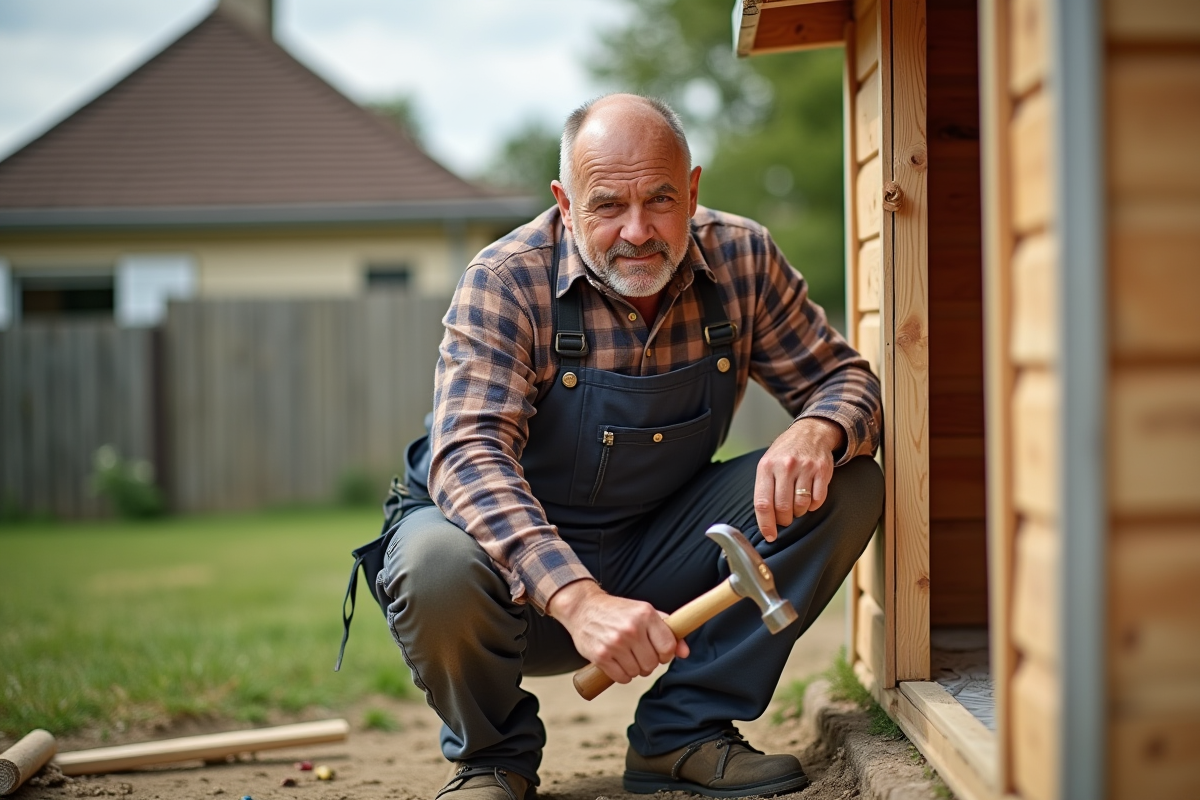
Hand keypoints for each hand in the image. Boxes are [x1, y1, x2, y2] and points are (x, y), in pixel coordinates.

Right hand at [547, 580, 688, 683]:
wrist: (583, 608)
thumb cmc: (619, 612)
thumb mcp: (645, 613)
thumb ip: (668, 631)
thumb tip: (685, 653)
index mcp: (646, 614)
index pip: (668, 648)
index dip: (665, 654)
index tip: (658, 651)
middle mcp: (631, 628)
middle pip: (653, 663)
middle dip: (648, 662)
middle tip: (638, 652)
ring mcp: (615, 643)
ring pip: (637, 672)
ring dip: (634, 669)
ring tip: (626, 655)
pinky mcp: (600, 656)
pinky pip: (622, 678)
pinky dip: (622, 674)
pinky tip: (616, 662)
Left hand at [754, 417, 844, 541]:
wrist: (810, 432)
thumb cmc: (785, 453)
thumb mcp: (767, 464)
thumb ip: (764, 489)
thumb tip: (765, 520)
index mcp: (766, 467)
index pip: (763, 503)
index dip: (766, 524)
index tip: (770, 535)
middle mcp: (785, 466)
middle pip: (783, 508)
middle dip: (784, 520)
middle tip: (785, 519)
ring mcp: (805, 468)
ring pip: (801, 505)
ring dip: (799, 512)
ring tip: (796, 505)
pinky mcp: (822, 471)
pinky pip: (817, 499)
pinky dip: (813, 505)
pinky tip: (809, 498)